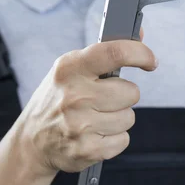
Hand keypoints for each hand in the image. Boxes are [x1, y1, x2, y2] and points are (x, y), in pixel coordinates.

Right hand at [15, 36, 157, 176]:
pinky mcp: (86, 150)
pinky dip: (114, 139)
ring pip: (129, 117)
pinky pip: (123, 140)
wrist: (32, 141)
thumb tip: (139, 34)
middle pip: (131, 92)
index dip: (141, 54)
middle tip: (106, 98)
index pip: (115, 53)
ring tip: (96, 117)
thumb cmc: (59, 98)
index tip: (151, 61)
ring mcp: (79, 124)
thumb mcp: (73, 68)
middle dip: (125, 95)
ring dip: (118, 118)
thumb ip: (107, 51)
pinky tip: (96, 134)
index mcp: (70, 67)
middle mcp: (74, 95)